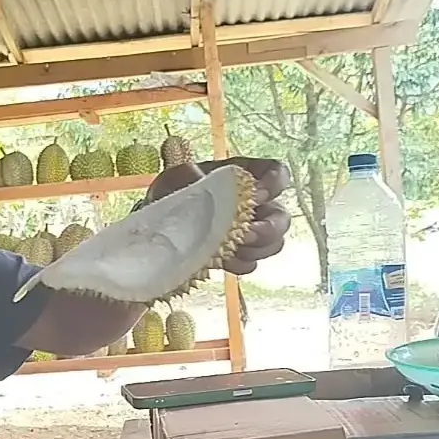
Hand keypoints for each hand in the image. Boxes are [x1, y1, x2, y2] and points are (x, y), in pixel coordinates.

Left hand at [145, 157, 291, 274]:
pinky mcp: (237, 255)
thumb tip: (227, 189)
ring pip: (273, 243)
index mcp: (245, 176)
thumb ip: (203, 177)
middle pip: (281, 217)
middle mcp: (255, 205)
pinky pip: (251, 263)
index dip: (276, 183)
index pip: (278, 174)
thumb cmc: (171, 191)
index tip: (259, 194)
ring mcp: (249, 232)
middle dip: (269, 229)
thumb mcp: (180, 176)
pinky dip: (240, 264)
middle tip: (247, 234)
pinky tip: (222, 262)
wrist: (156, 223)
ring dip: (257, 249)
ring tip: (232, 250)